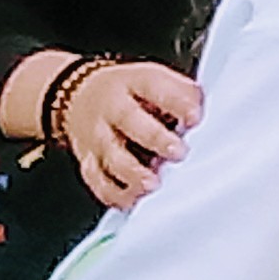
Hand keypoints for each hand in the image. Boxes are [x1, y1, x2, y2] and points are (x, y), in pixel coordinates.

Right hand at [62, 59, 202, 209]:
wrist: (78, 97)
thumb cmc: (129, 93)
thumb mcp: (153, 79)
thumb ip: (181, 94)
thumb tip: (199, 115)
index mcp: (133, 82)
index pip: (154, 86)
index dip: (177, 101)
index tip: (195, 117)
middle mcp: (112, 108)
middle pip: (130, 120)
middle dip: (155, 138)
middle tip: (178, 152)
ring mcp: (97, 135)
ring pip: (111, 155)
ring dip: (132, 172)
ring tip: (151, 183)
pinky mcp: (89, 160)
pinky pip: (97, 180)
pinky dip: (113, 193)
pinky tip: (131, 200)